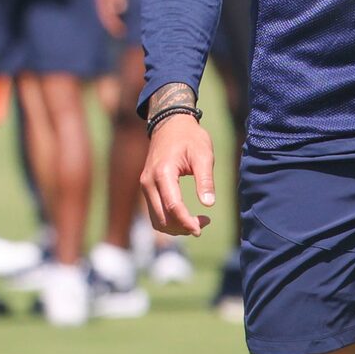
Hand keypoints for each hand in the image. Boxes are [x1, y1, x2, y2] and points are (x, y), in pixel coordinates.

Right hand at [139, 110, 217, 237]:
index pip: (173, 206)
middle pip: (162, 218)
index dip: (187, 222)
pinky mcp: (147, 187)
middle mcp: (149, 182)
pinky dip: (169, 220)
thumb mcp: (203, 155)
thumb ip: (205, 180)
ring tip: (196, 221)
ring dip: (175, 227)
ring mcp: (145, 185)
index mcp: (163, 173)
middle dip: (182, 227)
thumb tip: (209, 204)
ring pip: (156, 219)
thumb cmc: (189, 137)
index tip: (201, 229)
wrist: (169, 124)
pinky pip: (155, 212)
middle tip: (204, 222)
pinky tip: (185, 215)